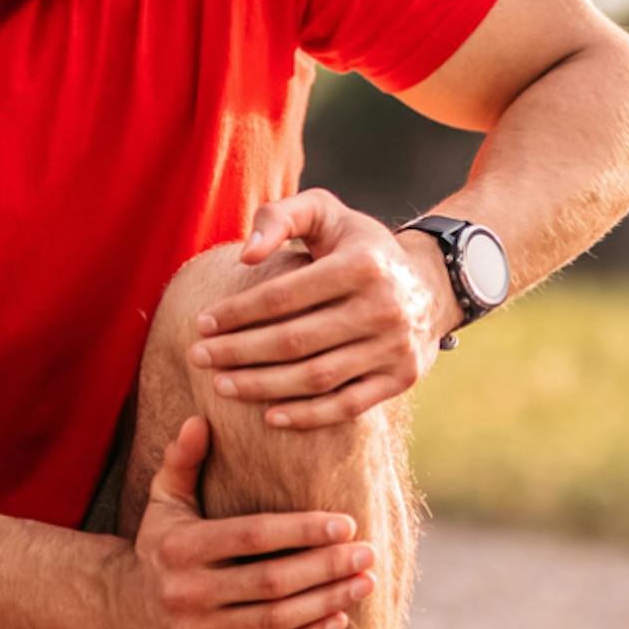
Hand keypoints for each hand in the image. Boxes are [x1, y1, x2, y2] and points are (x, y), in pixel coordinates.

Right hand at [101, 417, 370, 628]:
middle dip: (326, 567)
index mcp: (180, 547)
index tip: (347, 523)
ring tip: (365, 583)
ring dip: (327, 602)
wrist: (123, 607)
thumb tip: (201, 419)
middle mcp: (184, 592)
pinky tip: (340, 618)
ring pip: (275, 620)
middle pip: (271, 581)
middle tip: (367, 553)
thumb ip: (183, 460)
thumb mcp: (165, 499)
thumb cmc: (161, 544)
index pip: (253, 536)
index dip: (303, 530)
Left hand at [191, 188, 452, 429]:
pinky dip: (307, 416)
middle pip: (295, 341)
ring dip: (262, 386)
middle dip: (238, 352)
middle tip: (198, 358)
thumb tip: (246, 257)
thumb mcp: (324, 212)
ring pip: (316, 377)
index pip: (284, 296)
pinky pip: (348, 405)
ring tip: (221, 386)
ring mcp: (396, 347)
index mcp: (361, 264)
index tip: (200, 324)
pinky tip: (268, 416)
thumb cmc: (358, 246)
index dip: (237, 313)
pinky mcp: (402, 378)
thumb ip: (279, 218)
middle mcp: (384, 307)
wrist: (430, 282)